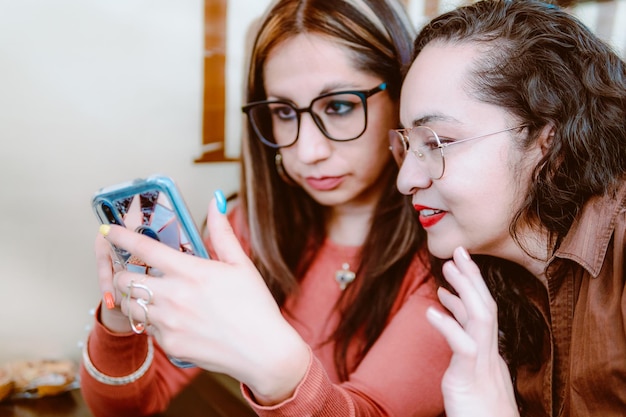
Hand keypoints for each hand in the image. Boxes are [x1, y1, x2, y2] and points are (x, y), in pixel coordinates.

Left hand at [101, 194, 309, 404]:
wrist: (264, 352)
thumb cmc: (255, 306)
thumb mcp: (241, 264)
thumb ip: (222, 232)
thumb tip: (216, 201)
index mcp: (191, 272)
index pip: (144, 248)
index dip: (121, 237)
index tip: (108, 230)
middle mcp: (174, 297)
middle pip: (124, 280)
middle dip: (123, 273)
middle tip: (133, 272)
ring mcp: (169, 323)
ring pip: (130, 306)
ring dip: (134, 298)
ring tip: (151, 295)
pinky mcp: (170, 345)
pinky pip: (147, 329)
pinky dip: (152, 320)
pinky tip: (172, 318)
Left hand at [425, 247, 518, 416]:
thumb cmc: (479, 413)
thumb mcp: (470, 377)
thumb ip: (463, 353)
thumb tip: (452, 328)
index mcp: (488, 354)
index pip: (482, 314)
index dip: (471, 290)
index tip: (457, 271)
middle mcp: (490, 356)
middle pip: (484, 307)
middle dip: (472, 278)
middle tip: (457, 252)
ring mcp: (482, 366)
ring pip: (480, 320)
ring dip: (465, 291)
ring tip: (448, 270)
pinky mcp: (469, 379)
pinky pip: (462, 348)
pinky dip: (448, 327)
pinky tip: (431, 312)